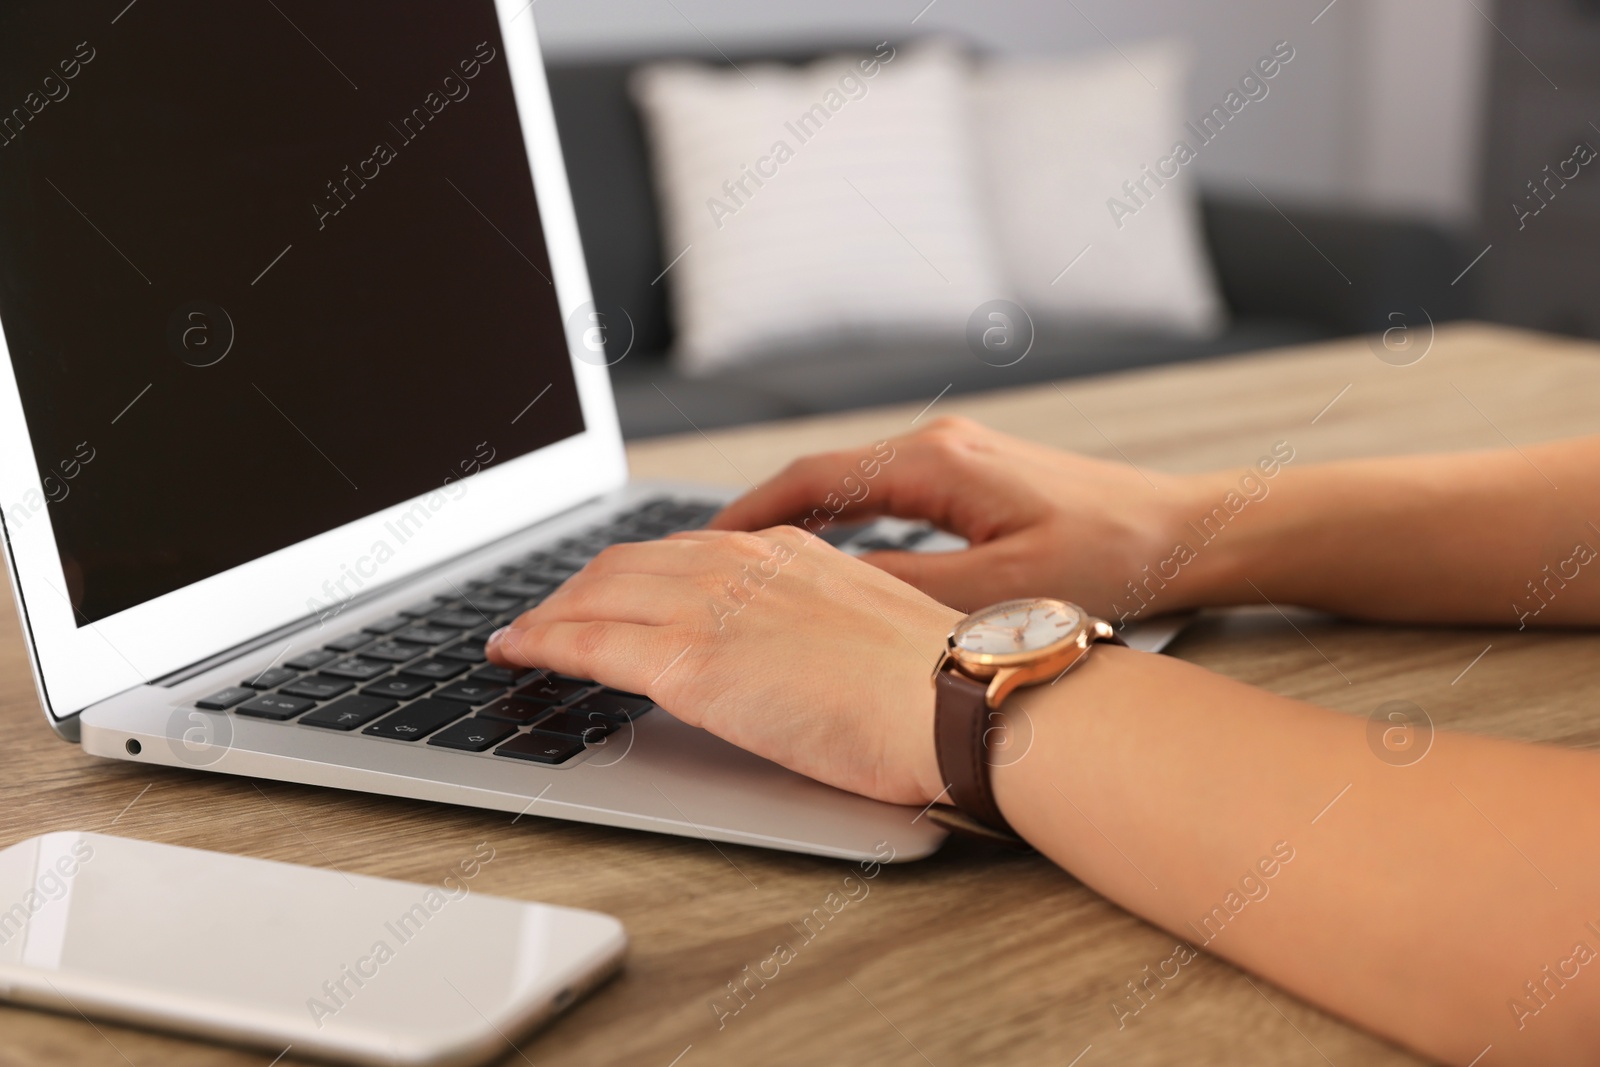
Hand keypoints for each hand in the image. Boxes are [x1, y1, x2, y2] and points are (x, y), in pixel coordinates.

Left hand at [486, 527, 961, 805]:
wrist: (955, 699)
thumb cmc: (934, 683)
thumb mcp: (865, 625)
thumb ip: (811, 623)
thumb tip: (782, 650)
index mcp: (785, 551)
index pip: (682, 550)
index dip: (632, 572)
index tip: (610, 591)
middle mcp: (740, 562)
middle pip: (626, 561)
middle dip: (577, 588)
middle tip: (548, 614)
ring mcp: (709, 606)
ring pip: (597, 592)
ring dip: (550, 611)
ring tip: (523, 633)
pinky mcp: (689, 660)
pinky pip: (588, 641)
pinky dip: (542, 641)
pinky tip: (517, 651)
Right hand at [709, 416, 1193, 620]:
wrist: (1193, 532)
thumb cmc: (1116, 558)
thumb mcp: (1001, 588)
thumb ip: (907, 587)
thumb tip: (825, 589)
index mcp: (938, 462)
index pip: (813, 479)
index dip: (749, 515)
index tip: (700, 549)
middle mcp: (941, 446)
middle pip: (823, 476)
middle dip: (761, 518)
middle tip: (707, 563)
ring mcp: (959, 458)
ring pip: (854, 486)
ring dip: (802, 522)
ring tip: (754, 568)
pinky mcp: (977, 478)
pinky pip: (887, 497)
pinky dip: (847, 525)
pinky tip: (832, 561)